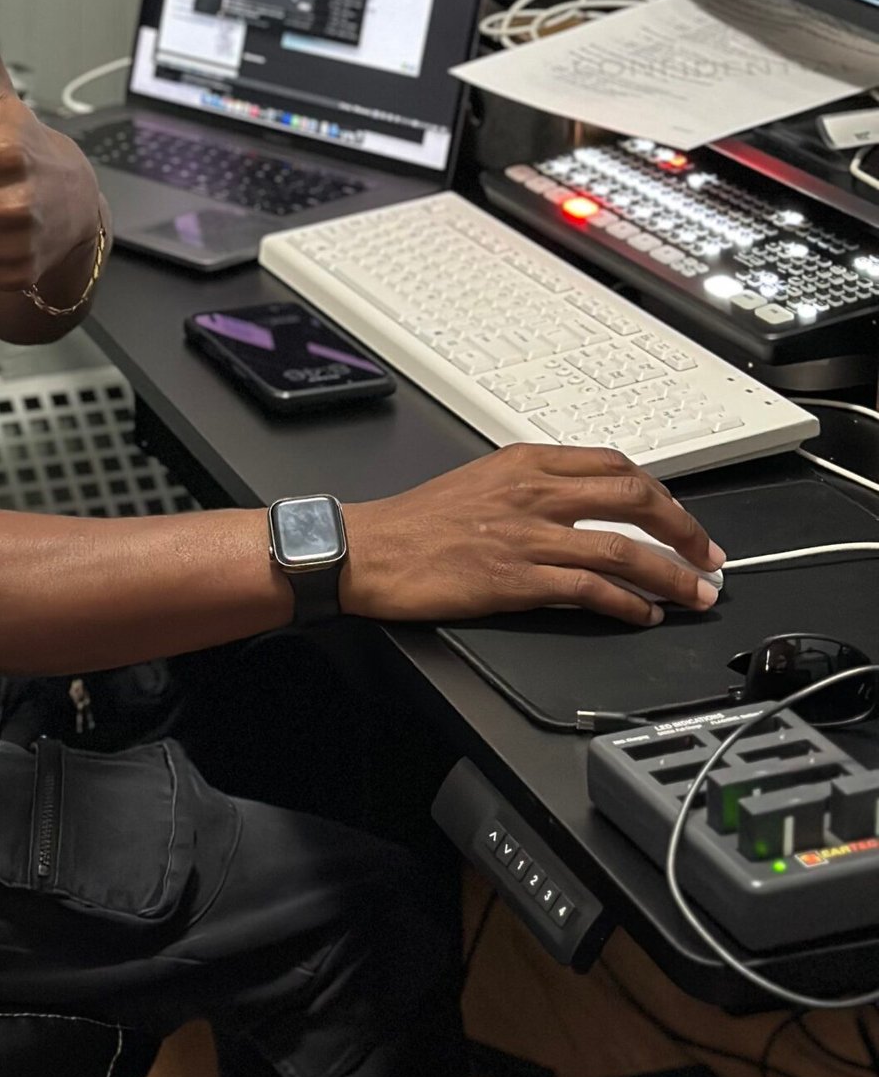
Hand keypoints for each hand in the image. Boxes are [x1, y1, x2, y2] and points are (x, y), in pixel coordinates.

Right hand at [340, 444, 724, 626]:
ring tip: (697, 594)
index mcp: (525, 462)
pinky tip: (644, 614)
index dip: (662, 494)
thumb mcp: (480, 481)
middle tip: (708, 556)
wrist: (369, 549)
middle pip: (634, 498)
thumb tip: (581, 504)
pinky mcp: (516, 579)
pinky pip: (589, 590)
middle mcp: (533, 492)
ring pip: (623, 548)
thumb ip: (532, 486)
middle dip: (684, 529)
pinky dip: (627, 603)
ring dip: (671, 574)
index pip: (615, 466)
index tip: (680, 518)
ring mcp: (527, 536)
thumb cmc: (415, 522)